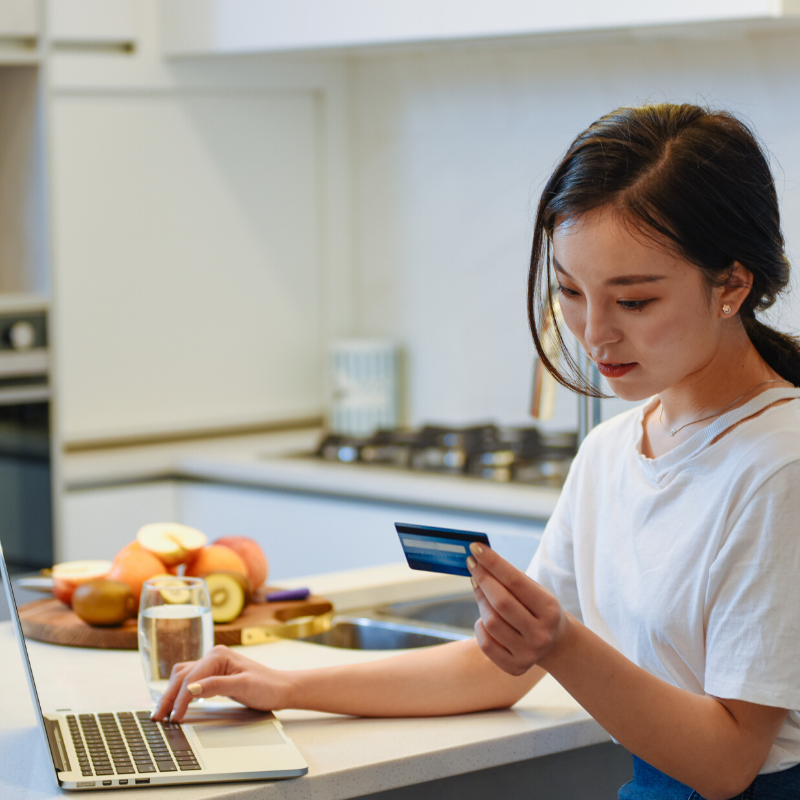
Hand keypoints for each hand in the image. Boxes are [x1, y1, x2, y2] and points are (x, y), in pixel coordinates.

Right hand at [151, 645, 291, 722]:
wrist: (282, 689)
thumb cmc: (267, 686)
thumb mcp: (242, 686)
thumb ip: (215, 686)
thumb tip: (191, 689)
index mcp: (219, 655)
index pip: (191, 678)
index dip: (179, 699)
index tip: (173, 717)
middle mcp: (214, 656)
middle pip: (183, 676)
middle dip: (169, 696)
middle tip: (157, 717)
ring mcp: (214, 665)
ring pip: (184, 677)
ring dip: (172, 693)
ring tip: (161, 712)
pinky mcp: (216, 675)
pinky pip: (192, 681)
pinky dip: (181, 691)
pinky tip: (176, 702)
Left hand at [467, 543, 567, 675]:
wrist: (556, 644)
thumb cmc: (539, 609)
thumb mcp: (536, 591)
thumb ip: (511, 579)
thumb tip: (479, 561)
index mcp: (550, 609)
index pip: (515, 581)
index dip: (493, 562)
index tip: (475, 547)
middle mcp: (541, 634)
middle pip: (501, 602)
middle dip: (482, 579)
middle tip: (472, 564)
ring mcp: (528, 654)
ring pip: (490, 622)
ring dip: (480, 601)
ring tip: (480, 589)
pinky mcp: (515, 668)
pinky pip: (485, 643)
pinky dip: (480, 626)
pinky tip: (485, 618)